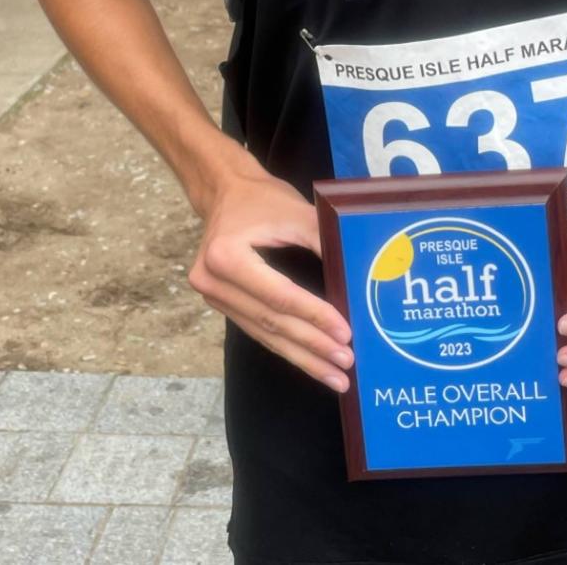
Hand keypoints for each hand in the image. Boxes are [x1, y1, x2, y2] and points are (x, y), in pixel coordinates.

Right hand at [188, 167, 352, 390]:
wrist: (226, 191)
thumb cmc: (263, 199)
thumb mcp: (296, 212)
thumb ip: (324, 241)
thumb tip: (354, 277)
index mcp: (226, 255)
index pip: (279, 296)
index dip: (314, 316)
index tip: (345, 333)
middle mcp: (212, 281)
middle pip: (270, 322)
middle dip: (311, 346)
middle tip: (345, 364)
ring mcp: (213, 296)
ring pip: (264, 333)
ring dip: (302, 356)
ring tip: (335, 375)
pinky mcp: (222, 304)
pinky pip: (258, 329)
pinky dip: (286, 345)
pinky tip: (310, 361)